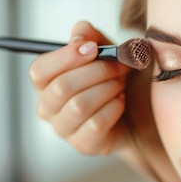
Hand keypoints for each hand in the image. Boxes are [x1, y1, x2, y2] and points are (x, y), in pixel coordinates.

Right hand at [29, 21, 130, 154]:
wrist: (142, 109)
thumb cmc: (118, 77)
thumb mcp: (107, 50)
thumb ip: (90, 36)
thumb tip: (79, 36)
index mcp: (46, 82)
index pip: (39, 71)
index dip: (66, 57)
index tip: (93, 48)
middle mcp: (48, 107)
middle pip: (61, 88)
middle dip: (97, 72)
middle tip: (120, 66)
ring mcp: (64, 129)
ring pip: (79, 106)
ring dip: (108, 88)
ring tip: (121, 83)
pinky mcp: (84, 145)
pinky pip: (96, 124)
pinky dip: (114, 107)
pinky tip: (121, 101)